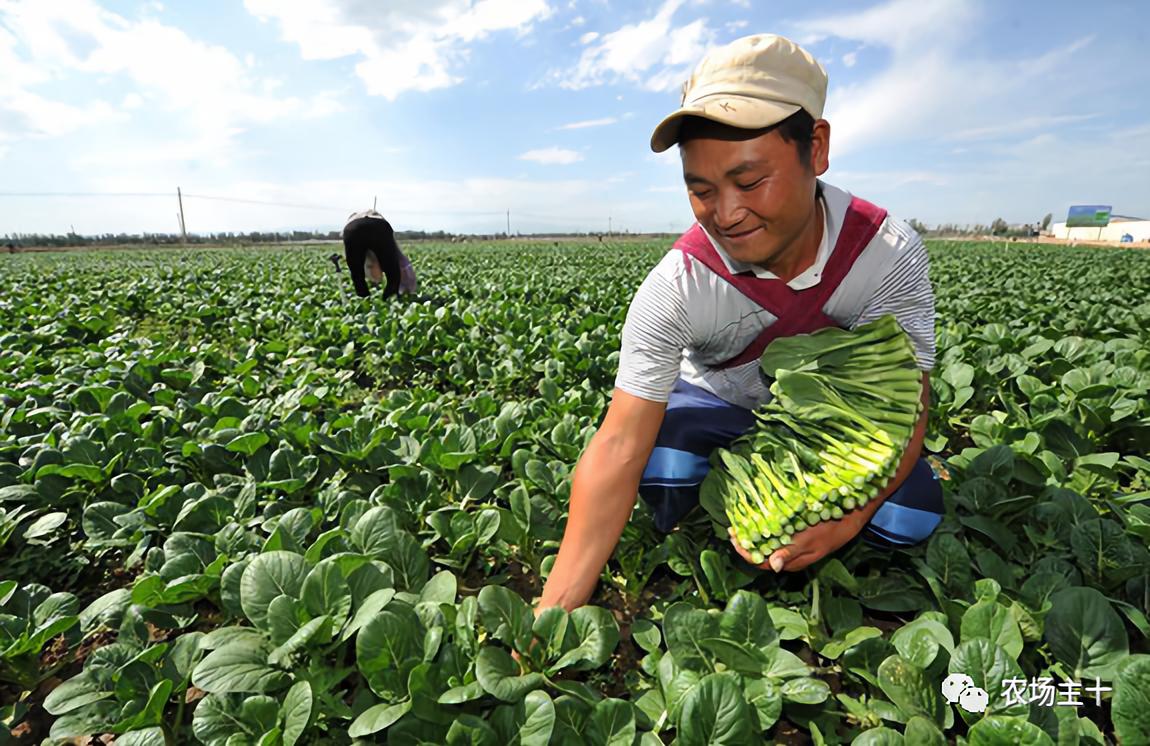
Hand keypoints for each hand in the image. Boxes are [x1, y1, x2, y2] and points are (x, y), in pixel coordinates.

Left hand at [729, 513, 864, 571]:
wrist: (848, 521)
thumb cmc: (829, 531)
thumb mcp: (809, 541)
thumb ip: (790, 553)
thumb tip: (772, 566)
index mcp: (790, 563)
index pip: (761, 562)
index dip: (745, 552)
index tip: (733, 538)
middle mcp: (788, 558)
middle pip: (760, 555)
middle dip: (745, 542)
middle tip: (732, 528)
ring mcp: (791, 549)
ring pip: (766, 546)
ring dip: (752, 536)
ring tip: (739, 524)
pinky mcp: (795, 539)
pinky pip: (774, 538)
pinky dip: (763, 530)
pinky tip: (756, 520)